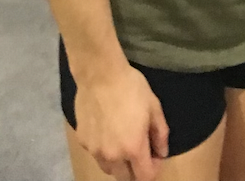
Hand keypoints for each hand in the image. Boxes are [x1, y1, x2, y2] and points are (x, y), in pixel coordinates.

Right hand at [74, 64, 168, 180]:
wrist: (100, 74)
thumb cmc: (131, 88)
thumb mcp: (154, 107)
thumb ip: (160, 134)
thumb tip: (162, 152)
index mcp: (133, 148)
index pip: (145, 176)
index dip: (154, 169)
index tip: (156, 156)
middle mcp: (113, 156)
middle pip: (125, 178)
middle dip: (136, 170)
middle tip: (140, 151)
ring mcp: (95, 150)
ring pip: (109, 169)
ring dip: (119, 163)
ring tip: (123, 142)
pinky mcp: (82, 141)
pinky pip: (96, 154)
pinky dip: (104, 150)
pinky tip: (107, 131)